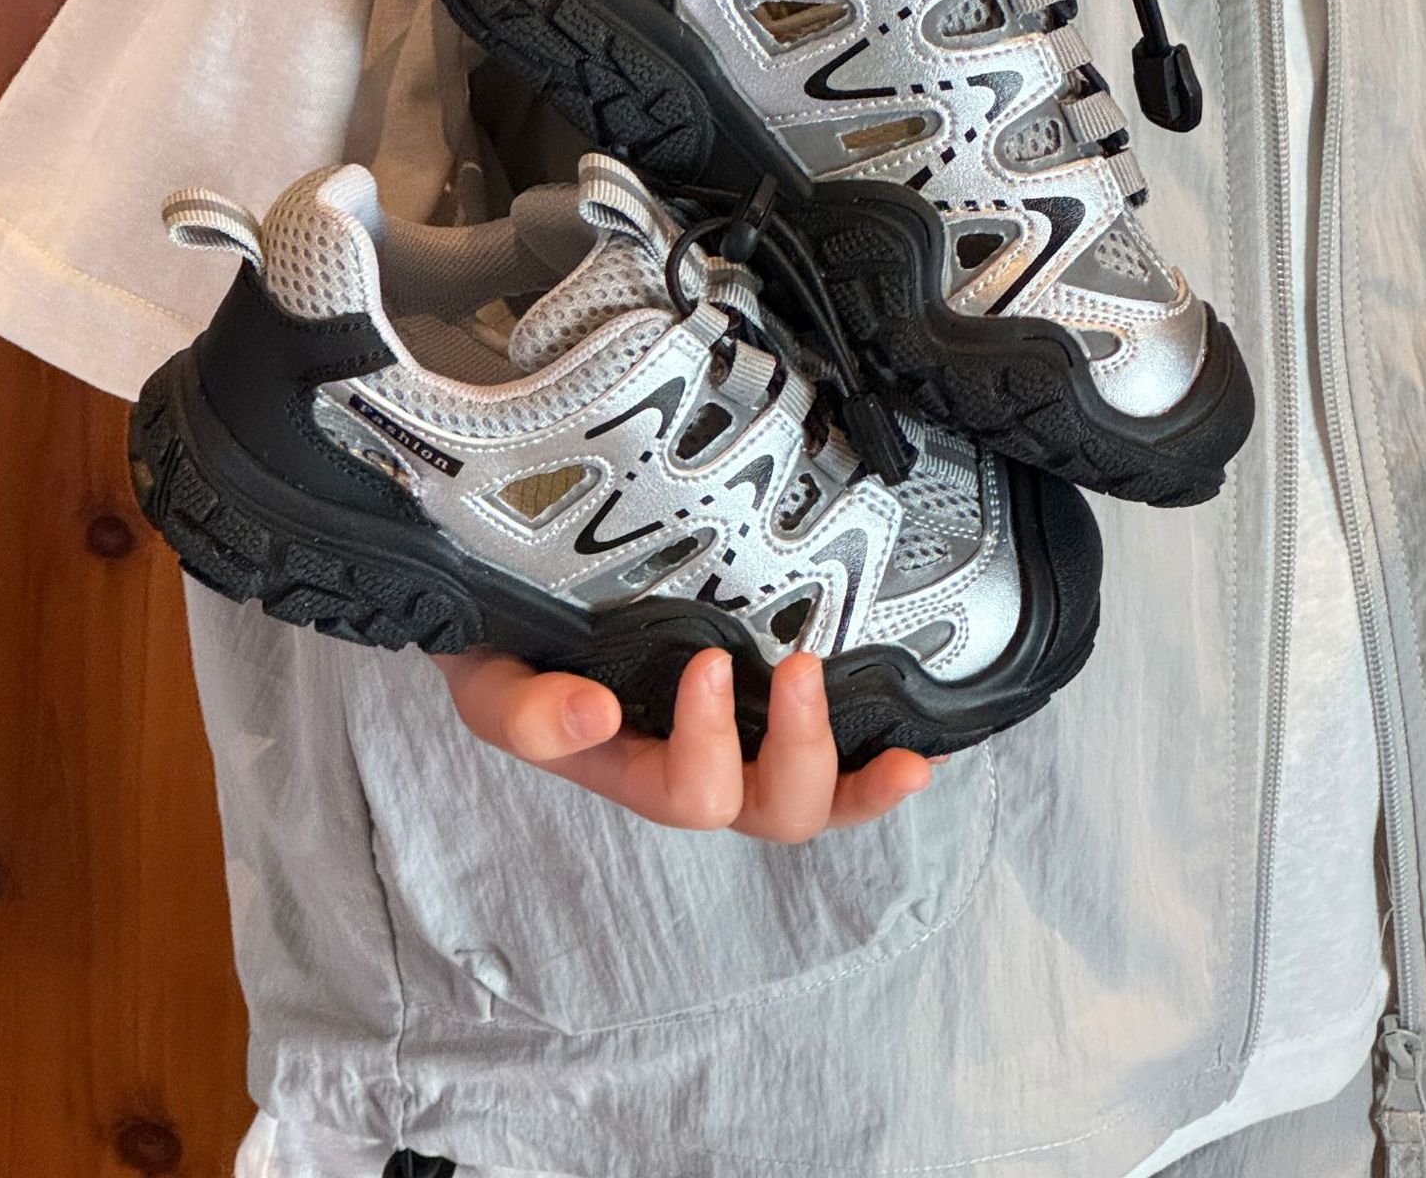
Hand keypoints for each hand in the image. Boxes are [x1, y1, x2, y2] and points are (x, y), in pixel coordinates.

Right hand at [435, 646, 934, 841]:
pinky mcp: (778, 715)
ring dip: (861, 781)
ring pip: (816, 802)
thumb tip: (591, 716)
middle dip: (800, 754)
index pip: (686, 793)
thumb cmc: (510, 652)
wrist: (518, 615)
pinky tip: (932, 750)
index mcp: (633, 769)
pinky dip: (886, 765)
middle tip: (802, 671)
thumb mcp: (493, 682)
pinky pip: (842, 765)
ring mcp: (744, 746)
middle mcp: (697, 768)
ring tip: (905, 754)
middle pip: (770, 811)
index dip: (707, 745)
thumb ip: (524, 710)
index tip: (712, 662)